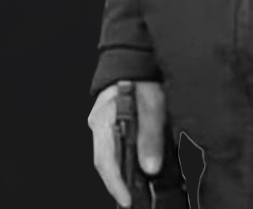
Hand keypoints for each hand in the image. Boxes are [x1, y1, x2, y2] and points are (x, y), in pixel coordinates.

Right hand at [88, 79, 165, 206]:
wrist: (138, 57)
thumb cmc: (143, 77)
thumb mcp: (154, 105)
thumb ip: (151, 136)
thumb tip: (150, 167)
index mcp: (104, 119)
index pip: (105, 161)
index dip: (116, 184)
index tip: (127, 200)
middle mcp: (98, 123)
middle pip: (105, 162)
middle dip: (118, 184)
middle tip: (133, 199)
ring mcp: (101, 123)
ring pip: (108, 156)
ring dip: (121, 173)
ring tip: (137, 188)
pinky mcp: (109, 123)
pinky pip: (113, 147)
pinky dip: (124, 160)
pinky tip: (135, 168)